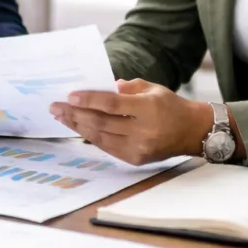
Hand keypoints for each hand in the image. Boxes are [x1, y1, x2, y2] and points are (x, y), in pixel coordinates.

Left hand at [49, 78, 213, 164]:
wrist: (192, 131)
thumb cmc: (169, 105)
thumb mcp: (151, 88)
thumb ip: (126, 87)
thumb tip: (102, 88)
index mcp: (148, 109)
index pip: (112, 105)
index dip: (89, 100)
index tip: (70, 95)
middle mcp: (143, 131)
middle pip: (102, 123)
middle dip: (75, 114)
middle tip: (56, 106)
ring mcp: (139, 148)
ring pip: (100, 137)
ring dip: (78, 126)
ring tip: (61, 117)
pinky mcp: (135, 159)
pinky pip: (107, 147)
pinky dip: (91, 137)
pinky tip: (78, 128)